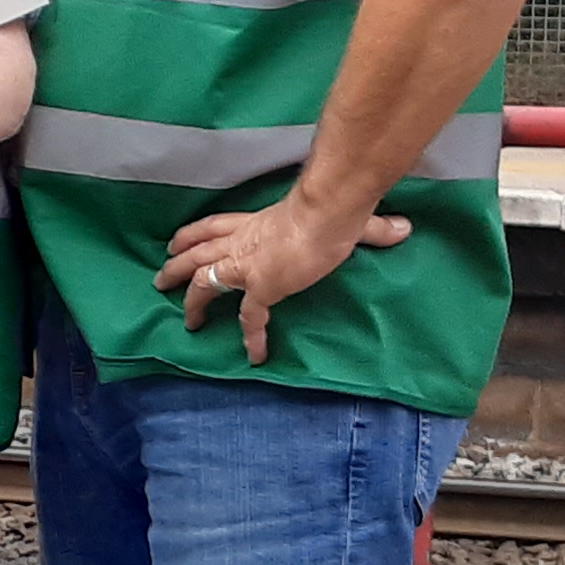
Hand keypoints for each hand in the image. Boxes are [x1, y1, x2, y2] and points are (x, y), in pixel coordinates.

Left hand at [155, 194, 411, 365]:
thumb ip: (371, 227)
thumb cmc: (331, 209)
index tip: (174, 242)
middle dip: (176, 266)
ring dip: (192, 301)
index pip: (212, 225)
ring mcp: (245, 266)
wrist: (324, 216)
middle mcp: (240, 242)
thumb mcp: (343, 216)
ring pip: (204, 282)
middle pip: (195, 251)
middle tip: (161, 279)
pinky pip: (248, 319)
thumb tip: (404, 228)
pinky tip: (254, 355)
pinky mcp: (259, 289)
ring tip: (187, 321)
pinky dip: (251, 337)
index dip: (191, 235)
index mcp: (254, 222)